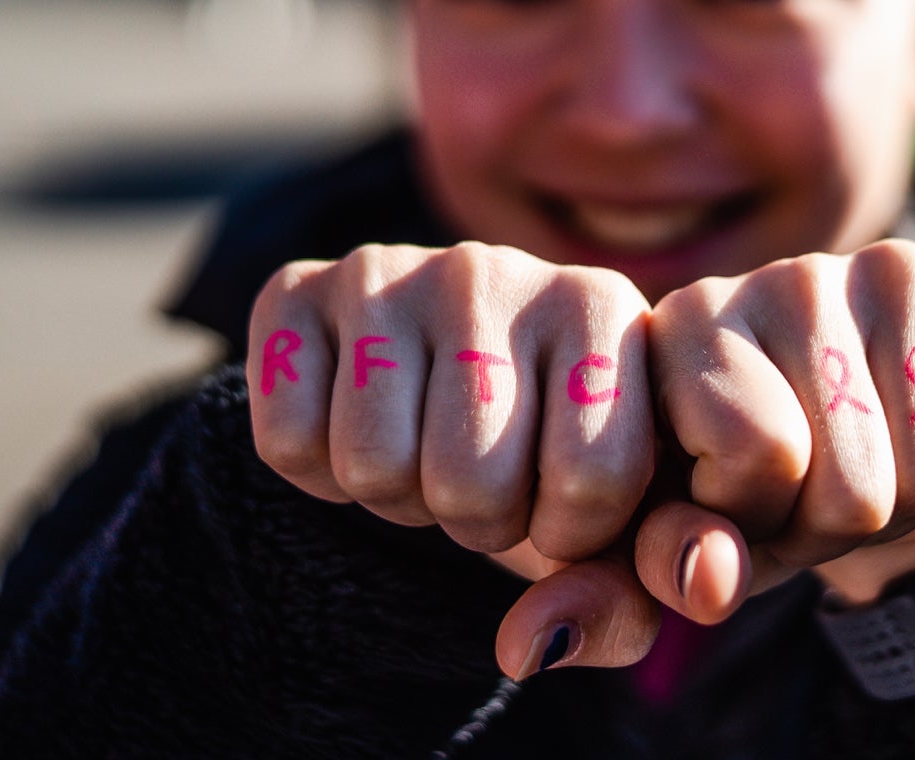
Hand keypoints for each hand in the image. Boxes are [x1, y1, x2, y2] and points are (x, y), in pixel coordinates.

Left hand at [247, 239, 914, 677]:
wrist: (884, 446)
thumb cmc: (753, 497)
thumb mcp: (676, 552)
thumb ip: (608, 594)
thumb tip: (533, 644)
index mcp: (685, 320)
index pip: (755, 456)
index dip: (760, 520)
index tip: (742, 506)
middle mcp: (783, 274)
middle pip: (846, 482)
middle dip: (835, 528)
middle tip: (818, 497)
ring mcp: (890, 269)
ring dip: (903, 511)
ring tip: (872, 471)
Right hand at [247, 242, 701, 674]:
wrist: (443, 377)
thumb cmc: (552, 458)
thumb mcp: (618, 527)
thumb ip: (626, 601)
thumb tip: (530, 645)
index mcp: (603, 305)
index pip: (594, 477)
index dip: (571, 534)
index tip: (561, 503)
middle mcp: (498, 269)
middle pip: (470, 482)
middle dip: (475, 520)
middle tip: (481, 478)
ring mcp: (391, 272)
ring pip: (374, 467)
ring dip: (396, 497)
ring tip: (425, 450)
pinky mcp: (297, 287)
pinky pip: (288, 442)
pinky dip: (315, 473)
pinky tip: (356, 425)